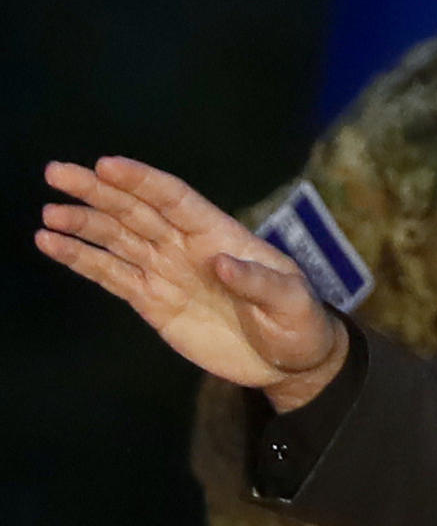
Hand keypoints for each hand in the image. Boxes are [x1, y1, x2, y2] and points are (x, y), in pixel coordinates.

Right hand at [37, 156, 348, 411]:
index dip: (142, 181)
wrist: (287, 361)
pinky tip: (53, 244)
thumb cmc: (298, 322)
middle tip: (57, 172)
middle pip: (137, 211)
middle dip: (98, 192)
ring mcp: (167, 272)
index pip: (176, 200)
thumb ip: (257, 281)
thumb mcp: (292, 301)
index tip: (106, 164)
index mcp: (221, 235)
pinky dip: (82, 260)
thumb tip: (220, 261)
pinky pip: (111, 276)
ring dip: (83, 223)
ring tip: (48, 212)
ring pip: (117, 239)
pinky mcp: (152, 302)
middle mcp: (187, 246)